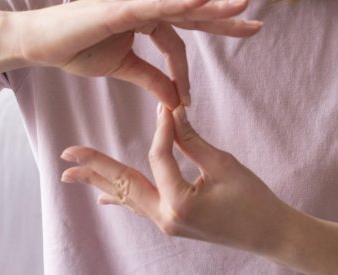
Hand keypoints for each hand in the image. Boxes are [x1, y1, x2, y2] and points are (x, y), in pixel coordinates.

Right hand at [14, 0, 260, 107]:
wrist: (37, 41)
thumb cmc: (74, 48)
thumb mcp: (120, 66)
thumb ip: (150, 76)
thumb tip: (174, 96)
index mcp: (144, 17)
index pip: (180, 35)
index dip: (187, 68)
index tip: (188, 99)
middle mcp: (143, 4)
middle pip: (192, 13)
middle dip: (225, 19)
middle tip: (256, 23)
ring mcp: (133, 2)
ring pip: (182, 7)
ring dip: (214, 9)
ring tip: (242, 8)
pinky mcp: (123, 8)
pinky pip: (160, 6)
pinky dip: (184, 2)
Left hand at [60, 103, 293, 255]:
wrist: (271, 233)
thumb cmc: (254, 200)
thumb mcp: (224, 165)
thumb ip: (191, 140)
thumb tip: (169, 112)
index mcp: (179, 203)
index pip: (159, 157)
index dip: (163, 127)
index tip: (167, 103)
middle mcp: (166, 218)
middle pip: (123, 185)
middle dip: (94, 168)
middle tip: (66, 155)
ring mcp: (167, 224)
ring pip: (127, 198)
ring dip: (100, 182)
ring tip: (70, 174)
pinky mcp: (173, 223)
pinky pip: (140, 207)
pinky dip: (120, 197)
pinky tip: (102, 197)